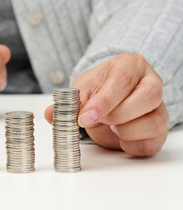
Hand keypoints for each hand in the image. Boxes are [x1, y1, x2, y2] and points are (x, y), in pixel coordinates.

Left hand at [45, 53, 168, 155]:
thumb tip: (50, 114)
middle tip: (99, 120)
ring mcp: (159, 106)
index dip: (103, 102)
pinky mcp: (159, 130)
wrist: (109, 100)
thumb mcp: (81, 89)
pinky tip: (119, 136)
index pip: (122, 80)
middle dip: (116, 115)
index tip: (84, 117)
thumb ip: (68, 101)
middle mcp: (151, 82)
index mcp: (130, 65)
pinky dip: (130, 145)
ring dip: (124, 130)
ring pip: (154, 122)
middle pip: (147, 98)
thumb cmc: (98, 89)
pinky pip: (150, 144)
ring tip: (110, 125)